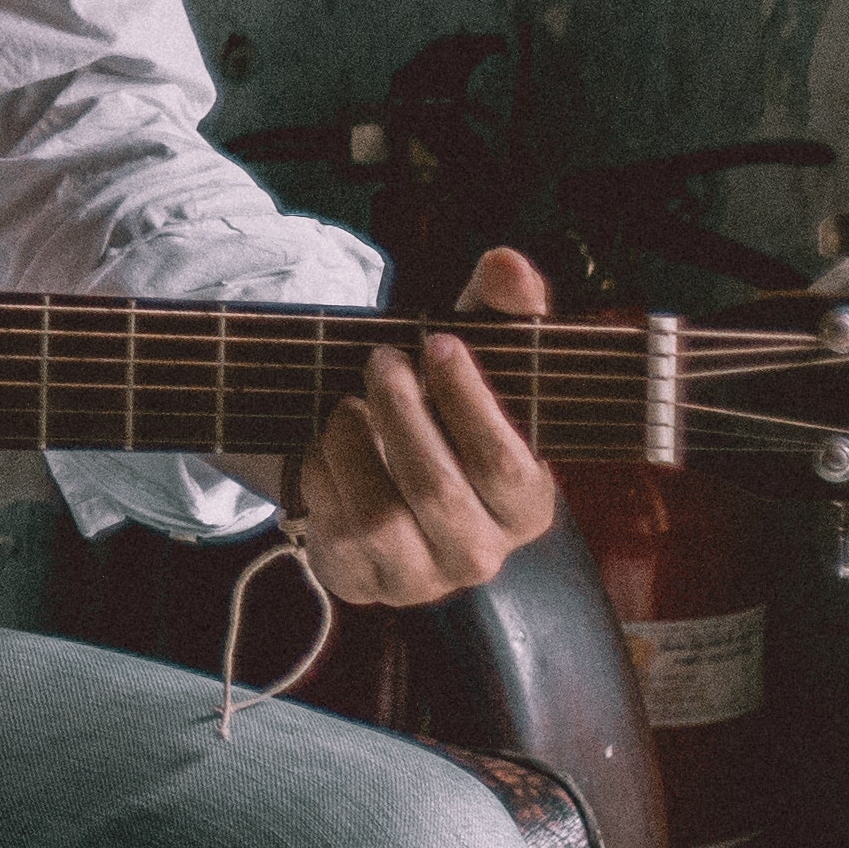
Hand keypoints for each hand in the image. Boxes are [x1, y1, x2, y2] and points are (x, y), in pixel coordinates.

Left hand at [284, 247, 560, 606]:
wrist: (372, 463)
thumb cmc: (437, 410)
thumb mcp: (471, 357)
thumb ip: (499, 310)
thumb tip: (509, 264)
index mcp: (527, 505)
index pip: (506, 465)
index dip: (469, 401)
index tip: (437, 342)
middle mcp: (482, 553)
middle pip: (437, 488)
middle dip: (400, 411)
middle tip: (380, 360)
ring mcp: (420, 578)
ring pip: (379, 514)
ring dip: (353, 442)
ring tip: (348, 404)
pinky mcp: (361, 583)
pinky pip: (333, 530)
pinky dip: (322, 475)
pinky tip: (327, 450)